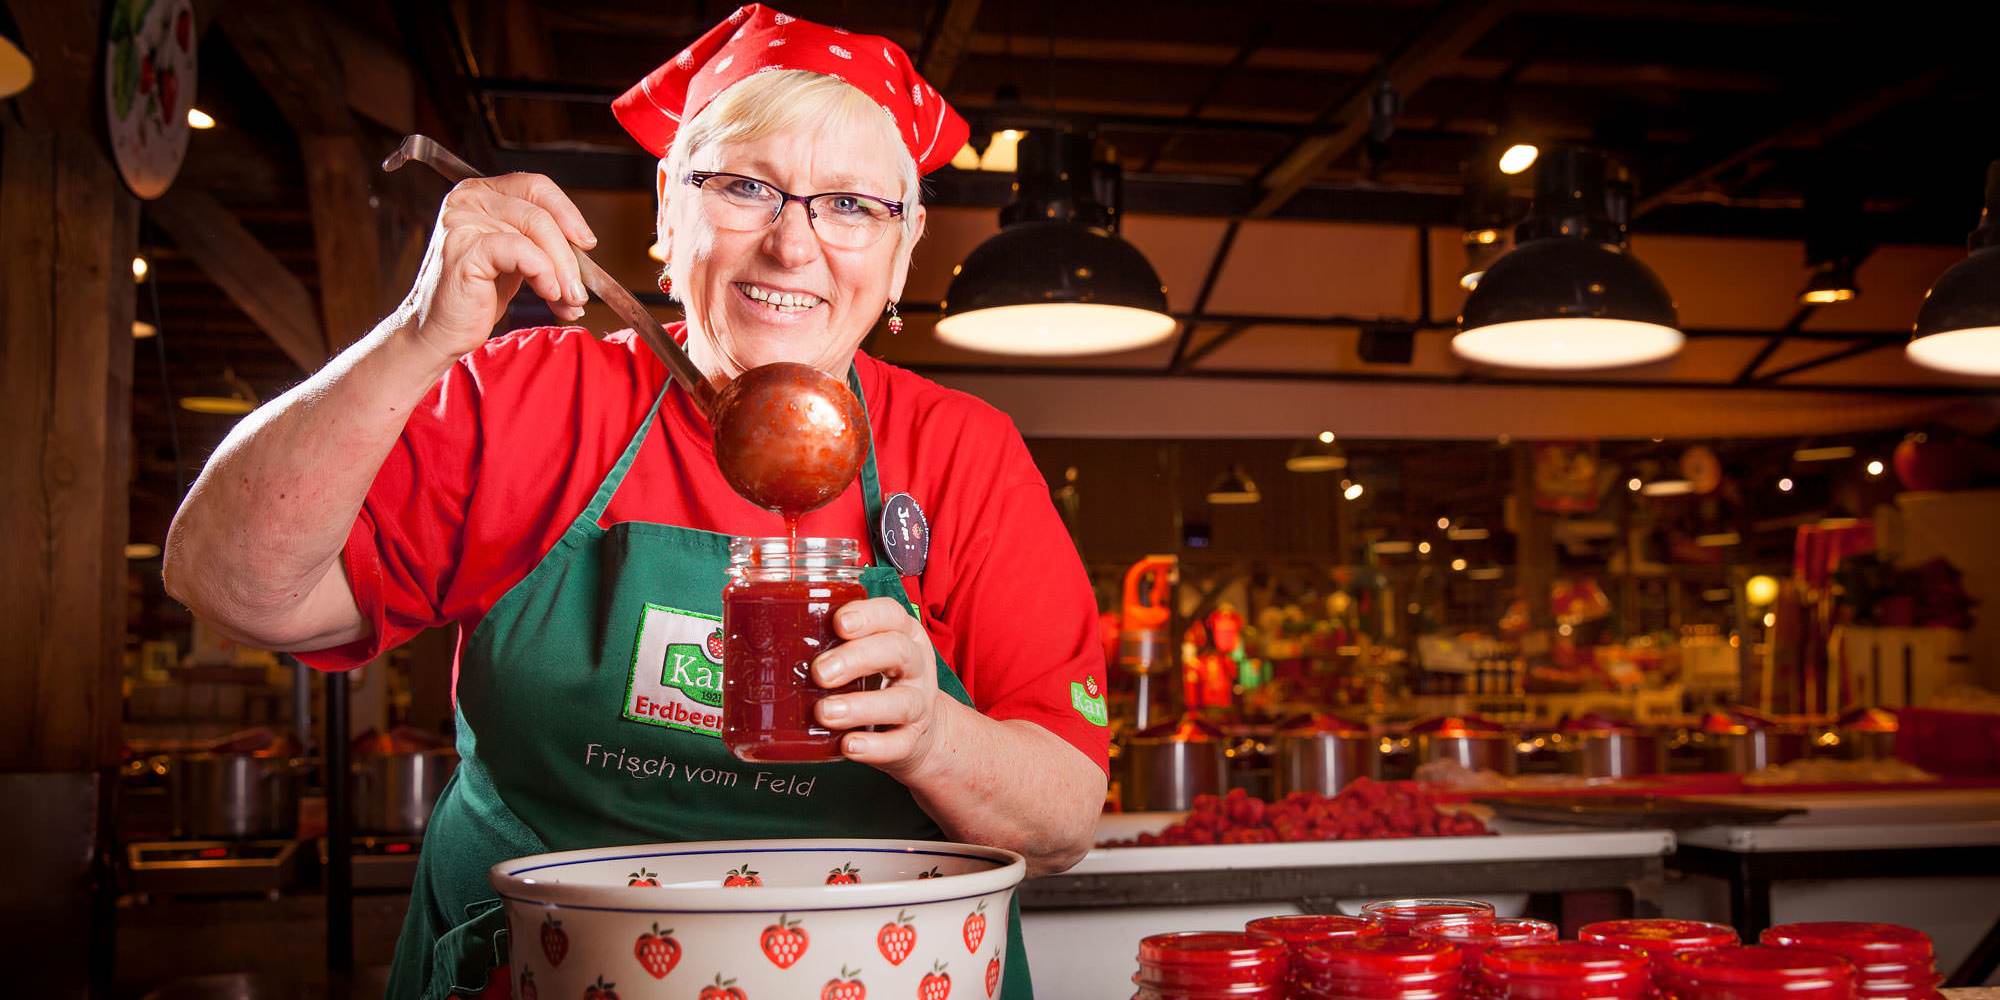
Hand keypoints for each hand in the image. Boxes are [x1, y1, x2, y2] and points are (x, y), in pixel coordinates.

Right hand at [401, 173, 597, 361]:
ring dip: (560, 271)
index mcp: (480, 192)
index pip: (536, 186)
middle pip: (539, 212)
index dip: (568, 212)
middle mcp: (468, 198)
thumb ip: (542, 242)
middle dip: (569, 254)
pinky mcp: (463, 246)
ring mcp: (462, 220)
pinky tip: (548, 294)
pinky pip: (521, 251)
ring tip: (566, 299)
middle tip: (580, 288)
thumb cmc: (477, 297)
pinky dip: (543, 273)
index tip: (587, 243)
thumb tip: (584, 246)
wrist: (441, 331)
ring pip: (535, 232)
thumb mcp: (515, 259)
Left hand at [811, 597, 947, 776]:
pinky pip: (898, 744)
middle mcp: (915, 666)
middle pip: (896, 652)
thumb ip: (827, 644)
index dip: (867, 616)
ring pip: (900, 702)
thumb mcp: (863, 654)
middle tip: (819, 672)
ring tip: (825, 713)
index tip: (838, 623)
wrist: (914, 730)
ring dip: (861, 707)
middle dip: (857, 659)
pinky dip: (874, 747)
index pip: (891, 614)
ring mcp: (917, 704)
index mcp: (901, 634)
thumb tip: (758, 637)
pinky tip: (849, 746)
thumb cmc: (876, 681)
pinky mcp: (912, 740)